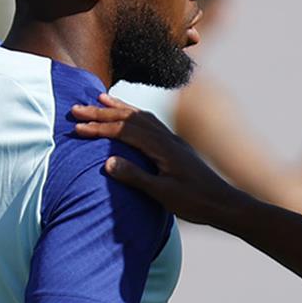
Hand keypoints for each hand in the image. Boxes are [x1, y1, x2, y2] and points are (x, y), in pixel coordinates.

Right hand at [69, 97, 239, 226]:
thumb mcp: (162, 193)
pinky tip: (131, 117)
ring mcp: (172, 141)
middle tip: (77, 108)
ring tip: (101, 99)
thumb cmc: (195, 202)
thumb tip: (107, 161)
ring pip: (141, 117)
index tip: (77, 128)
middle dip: (102, 112)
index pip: (123, 131)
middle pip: (129, 118)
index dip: (99, 128)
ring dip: (119, 108)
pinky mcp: (176, 146)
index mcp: (161, 147)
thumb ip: (135, 177)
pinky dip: (135, 115)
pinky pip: (151, 123)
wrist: (224, 203)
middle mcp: (167, 138)